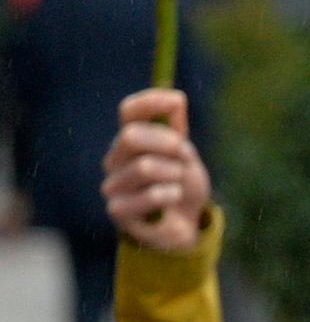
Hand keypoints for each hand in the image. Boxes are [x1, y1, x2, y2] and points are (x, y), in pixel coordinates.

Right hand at [104, 88, 211, 253]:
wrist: (185, 223)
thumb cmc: (181, 183)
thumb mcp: (185, 152)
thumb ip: (177, 127)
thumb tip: (175, 98)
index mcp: (131, 139)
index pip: (128, 111)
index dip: (150, 102)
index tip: (177, 102)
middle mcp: (115, 158)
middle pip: (130, 136)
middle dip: (166, 142)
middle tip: (183, 153)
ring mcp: (113, 184)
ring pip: (144, 167)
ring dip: (174, 173)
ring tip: (178, 183)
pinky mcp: (118, 210)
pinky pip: (150, 195)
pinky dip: (171, 194)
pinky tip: (172, 198)